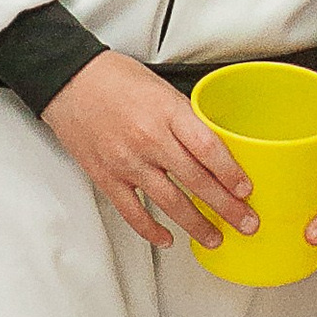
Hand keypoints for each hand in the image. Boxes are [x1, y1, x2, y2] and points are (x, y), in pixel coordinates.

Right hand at [42, 50, 256, 253]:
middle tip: (245, 223)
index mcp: (167, 112)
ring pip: (169, 202)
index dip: (231, 173)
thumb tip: (212, 144)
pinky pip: (133, 212)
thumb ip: (186, 117)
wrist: (70, 82)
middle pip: (196, 181)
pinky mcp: (107, 177)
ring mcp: (127, 162)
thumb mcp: (162, 87)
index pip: (208, 149)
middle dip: (226, 207)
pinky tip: (167, 238)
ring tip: (214, 237)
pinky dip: (152, 230)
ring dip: (196, 224)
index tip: (246, 190)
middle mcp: (149, 139)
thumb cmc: (115, 79)